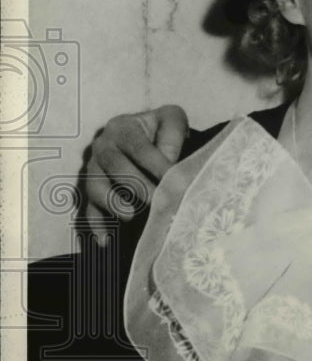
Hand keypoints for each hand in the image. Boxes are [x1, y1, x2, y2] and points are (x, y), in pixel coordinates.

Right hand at [85, 105, 188, 219]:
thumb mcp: (171, 120)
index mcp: (122, 127)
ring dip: (113, 203)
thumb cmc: (161, 129)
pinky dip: (95, 224)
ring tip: (133, 215)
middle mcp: (102, 146)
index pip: (139, 147)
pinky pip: (86, 207)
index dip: (157, 165)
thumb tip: (168, 162)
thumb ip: (171, 135)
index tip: (174, 181)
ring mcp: (93, 168)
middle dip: (139, 187)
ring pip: (95, 187)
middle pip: (115, 167)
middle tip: (160, 201)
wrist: (146, 133)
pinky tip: (105, 240)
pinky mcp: (90, 188)